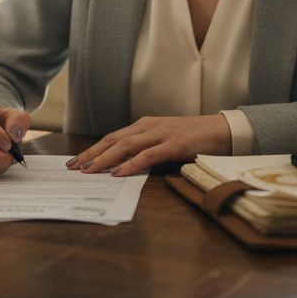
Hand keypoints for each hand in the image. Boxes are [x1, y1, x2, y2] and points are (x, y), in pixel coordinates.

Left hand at [66, 115, 231, 176]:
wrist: (223, 130)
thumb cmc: (194, 138)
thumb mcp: (165, 141)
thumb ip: (147, 149)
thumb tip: (124, 165)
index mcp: (145, 125)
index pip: (112, 137)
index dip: (92, 149)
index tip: (76, 161)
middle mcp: (149, 126)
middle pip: (113, 140)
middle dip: (91, 154)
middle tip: (73, 167)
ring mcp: (161, 134)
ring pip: (126, 146)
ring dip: (104, 159)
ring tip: (88, 170)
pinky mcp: (175, 144)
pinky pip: (148, 155)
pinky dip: (131, 164)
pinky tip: (119, 173)